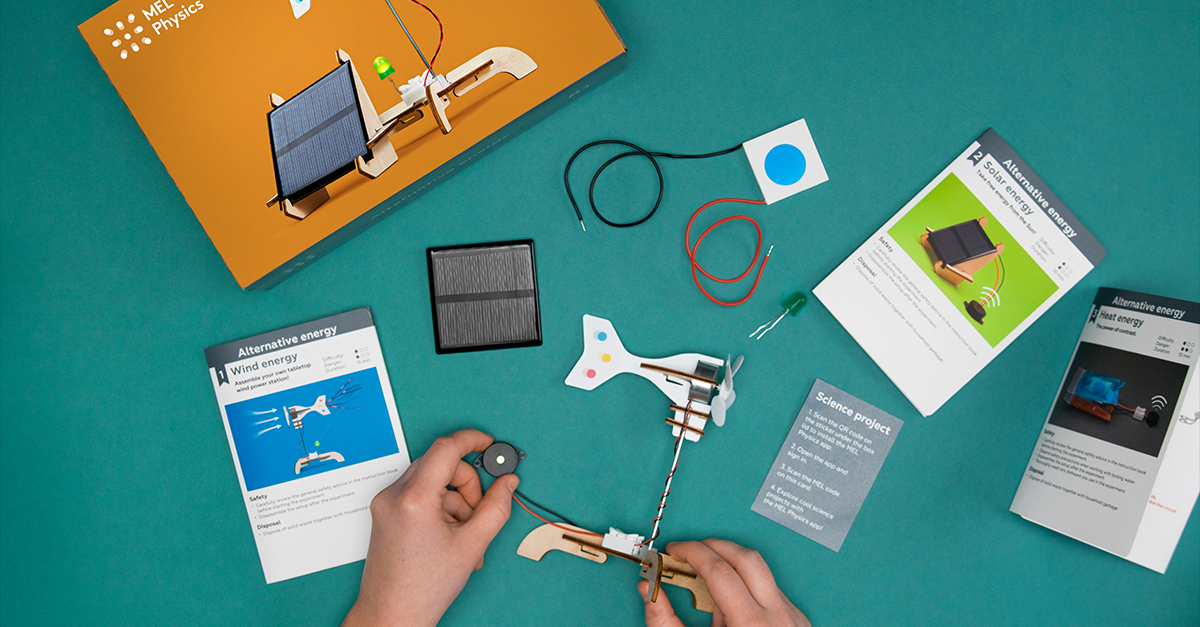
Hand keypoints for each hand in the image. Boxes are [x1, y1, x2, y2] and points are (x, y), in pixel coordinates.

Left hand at [343, 429, 518, 626]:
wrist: (391, 615)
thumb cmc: (423, 588)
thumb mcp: (472, 545)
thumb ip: (496, 508)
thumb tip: (508, 483)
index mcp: (414, 498)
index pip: (445, 448)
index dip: (472, 440)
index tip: (488, 444)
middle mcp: (394, 495)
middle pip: (441, 465)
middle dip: (468, 485)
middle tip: (479, 514)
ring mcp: (386, 504)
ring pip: (433, 482)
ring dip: (456, 502)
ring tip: (463, 538)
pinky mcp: (385, 513)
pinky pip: (420, 496)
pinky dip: (441, 510)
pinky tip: (448, 539)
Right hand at [638, 539, 808, 626]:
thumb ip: (665, 621)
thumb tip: (649, 590)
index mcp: (750, 625)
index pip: (719, 568)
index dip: (691, 551)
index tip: (675, 551)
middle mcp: (778, 617)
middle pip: (746, 557)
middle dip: (713, 546)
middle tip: (689, 551)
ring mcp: (793, 617)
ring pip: (762, 570)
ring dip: (732, 564)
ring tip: (707, 578)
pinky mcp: (798, 620)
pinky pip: (771, 590)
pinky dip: (747, 586)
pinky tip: (731, 602)